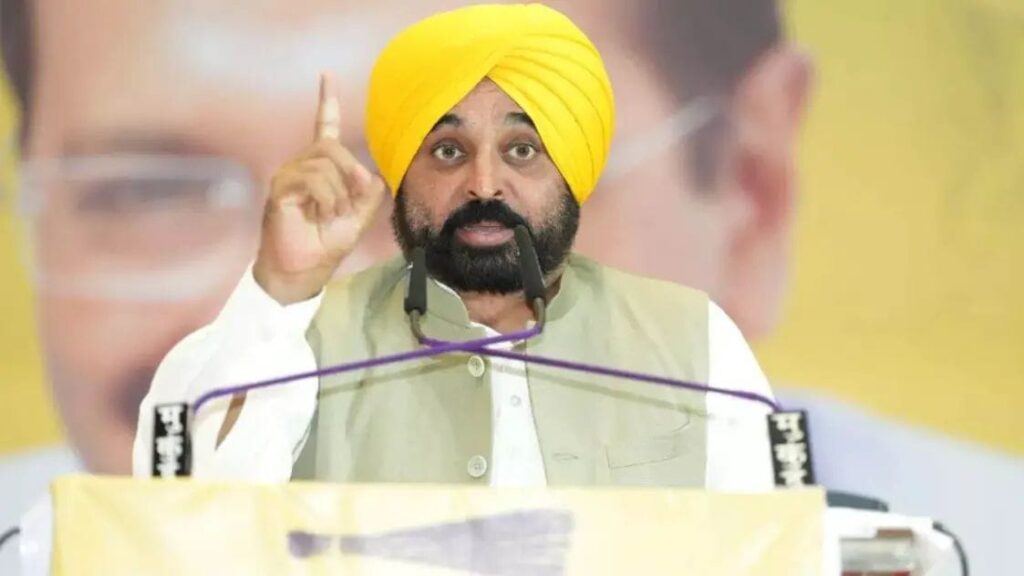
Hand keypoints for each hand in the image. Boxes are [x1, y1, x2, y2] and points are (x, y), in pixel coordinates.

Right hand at [254, 72, 386, 303]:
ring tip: (333, 214)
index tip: (327, 76)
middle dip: (351, 170)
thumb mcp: (359, 217)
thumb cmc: (325, 245)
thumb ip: (370, 193)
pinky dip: (327, 197)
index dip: (327, 101)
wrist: (303, 271)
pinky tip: (322, 213)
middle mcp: (301, 167)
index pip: (324, 127)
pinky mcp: (280, 189)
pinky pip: (313, 179)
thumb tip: (372, 175)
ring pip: (324, 164)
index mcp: (321, 169)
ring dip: (339, 192)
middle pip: (330, 146)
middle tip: (356, 196)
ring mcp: (288, 176)